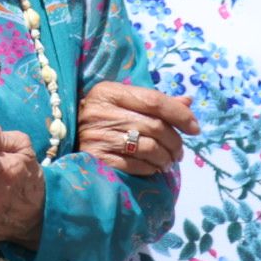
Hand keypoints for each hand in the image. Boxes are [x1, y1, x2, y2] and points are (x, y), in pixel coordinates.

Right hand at [77, 81, 197, 176]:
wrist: (66, 138)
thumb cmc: (103, 117)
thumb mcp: (125, 102)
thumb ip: (155, 102)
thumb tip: (188, 103)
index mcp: (109, 92)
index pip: (154, 100)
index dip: (179, 114)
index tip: (195, 128)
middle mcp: (101, 112)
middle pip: (154, 126)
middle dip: (175, 141)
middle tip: (179, 151)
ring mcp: (97, 137)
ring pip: (148, 148)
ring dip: (165, 158)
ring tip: (168, 161)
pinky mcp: (97, 159)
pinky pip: (136, 165)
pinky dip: (150, 168)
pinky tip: (152, 167)